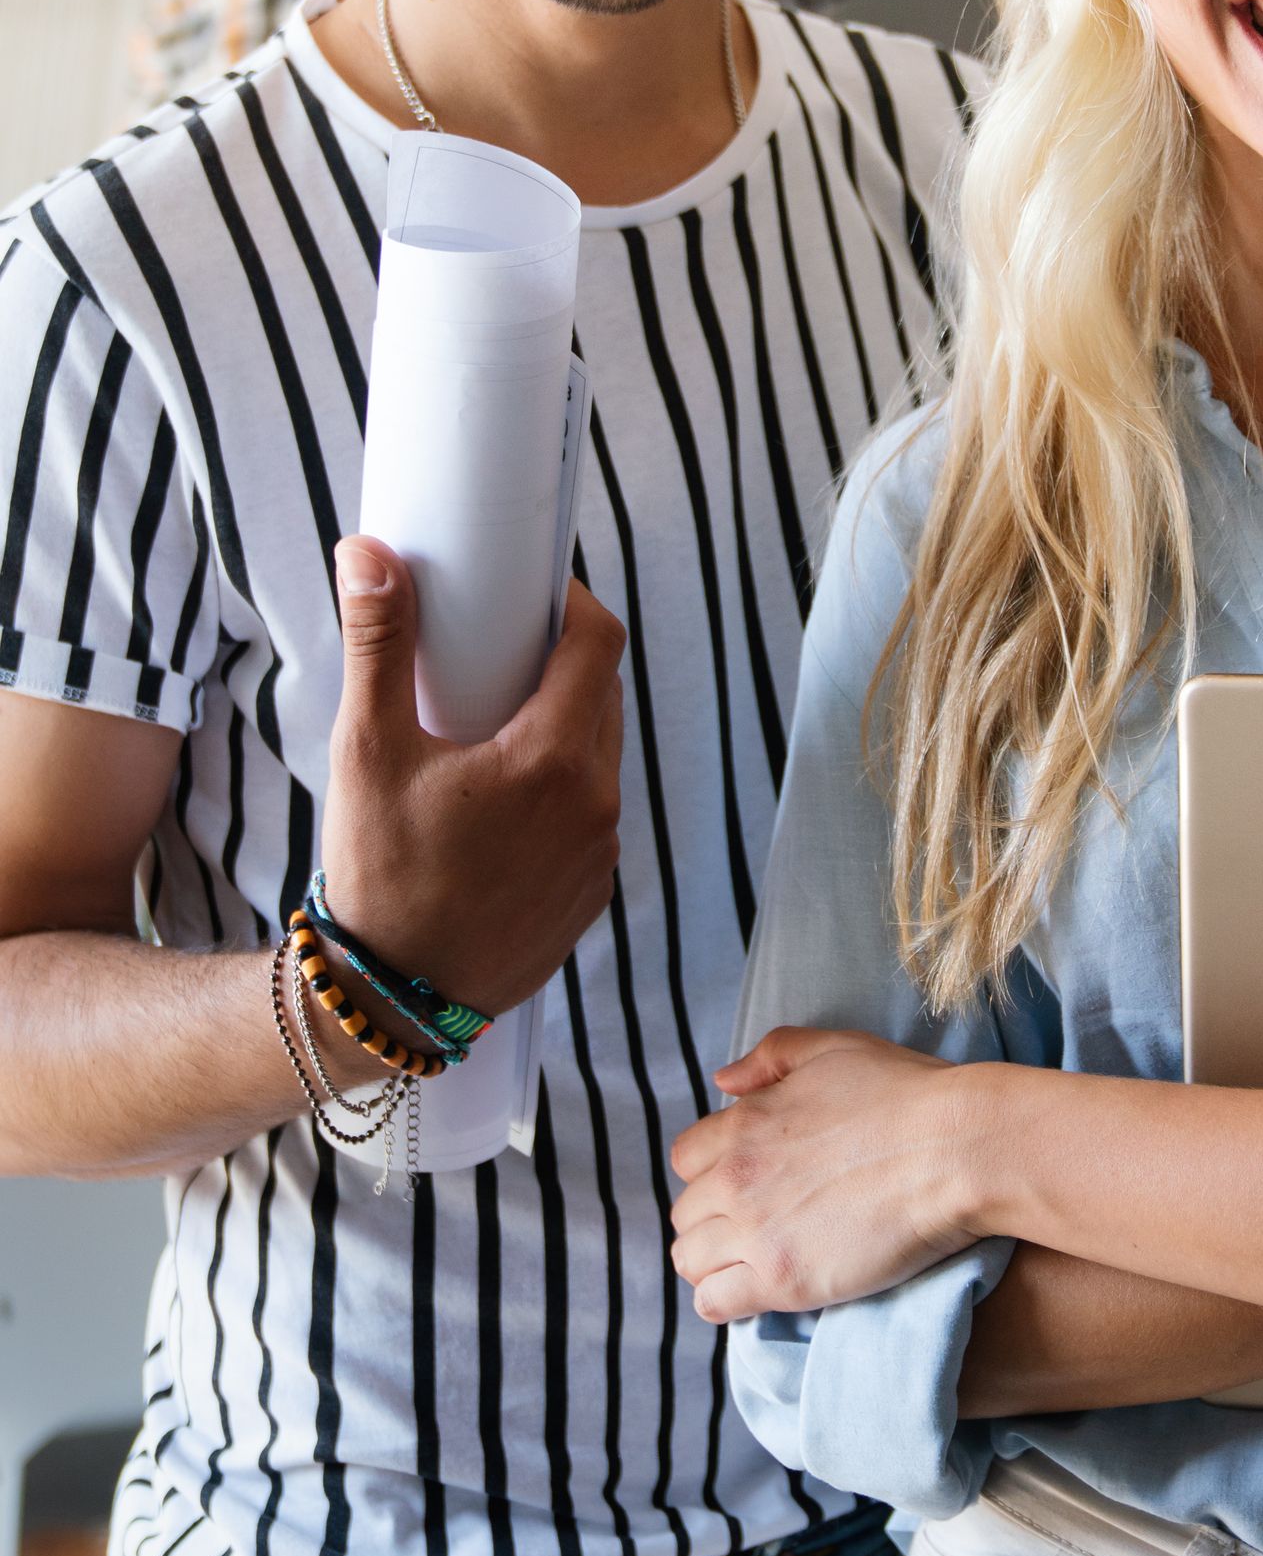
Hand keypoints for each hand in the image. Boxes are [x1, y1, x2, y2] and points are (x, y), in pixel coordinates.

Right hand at [318, 536, 624, 1025]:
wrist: (390, 999)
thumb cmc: (378, 875)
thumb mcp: (367, 751)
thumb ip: (377, 646)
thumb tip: (370, 555)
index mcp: (553, 759)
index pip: (598, 644)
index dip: (571, 606)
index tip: (531, 597)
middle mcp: (594, 804)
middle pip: (602, 697)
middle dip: (561, 664)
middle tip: (500, 657)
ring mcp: (600, 855)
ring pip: (599, 757)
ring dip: (563, 728)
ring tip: (496, 726)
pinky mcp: (591, 894)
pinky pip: (591, 815)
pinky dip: (561, 791)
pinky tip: (507, 798)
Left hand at [669, 1026, 980, 1322]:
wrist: (954, 1150)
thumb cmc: (905, 1093)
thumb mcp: (835, 1049)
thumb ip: (772, 1057)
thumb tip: (722, 1080)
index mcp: (744, 1123)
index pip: (686, 1158)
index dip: (713, 1170)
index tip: (746, 1180)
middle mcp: (737, 1178)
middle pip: (685, 1213)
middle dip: (713, 1218)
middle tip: (755, 1224)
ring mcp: (757, 1232)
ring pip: (689, 1261)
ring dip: (713, 1261)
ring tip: (752, 1262)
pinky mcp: (783, 1282)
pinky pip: (714, 1302)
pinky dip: (724, 1300)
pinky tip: (756, 1290)